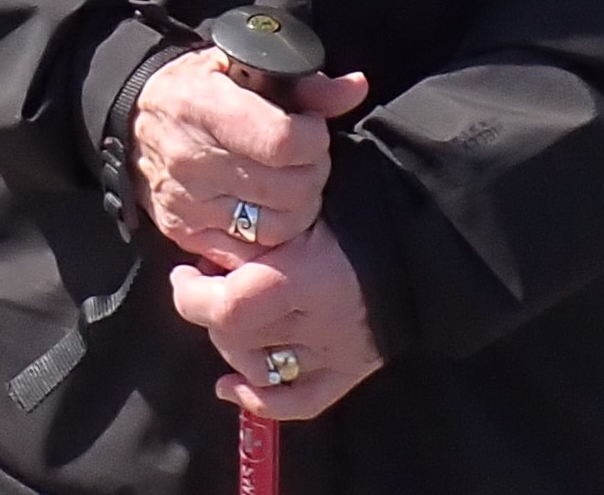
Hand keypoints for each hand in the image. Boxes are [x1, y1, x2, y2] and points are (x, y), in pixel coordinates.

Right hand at [129, 48, 368, 264]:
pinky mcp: (186, 233)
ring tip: (290, 181)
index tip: (311, 128)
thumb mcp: (240, 65)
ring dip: (298, 207)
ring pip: (275, 227)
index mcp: (203, 107)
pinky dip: (270, 235)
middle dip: (312, 172)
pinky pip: (250, 252)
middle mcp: (192, 159)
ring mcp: (187, 203)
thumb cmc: (197, 87)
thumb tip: (355, 88)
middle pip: (287, 189)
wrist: (134, 121)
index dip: (313, 138)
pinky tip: (269, 207)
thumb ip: (302, 81)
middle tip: (305, 156)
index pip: (282, 143)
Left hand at [167, 218, 384, 422]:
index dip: (193, 295)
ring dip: (229, 344)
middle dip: (210, 310)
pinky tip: (229, 386)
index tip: (184, 270)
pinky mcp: (349, 370)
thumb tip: (207, 237)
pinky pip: (298, 402)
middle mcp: (320, 322)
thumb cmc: (354, 206)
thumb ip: (258, 220)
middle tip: (207, 281)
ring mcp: (335, 352)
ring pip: (258, 370)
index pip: (230, 306)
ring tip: (226, 313)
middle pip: (237, 338)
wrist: (418, 239)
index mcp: (307, 274)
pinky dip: (259, 400)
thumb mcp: (301, 201)